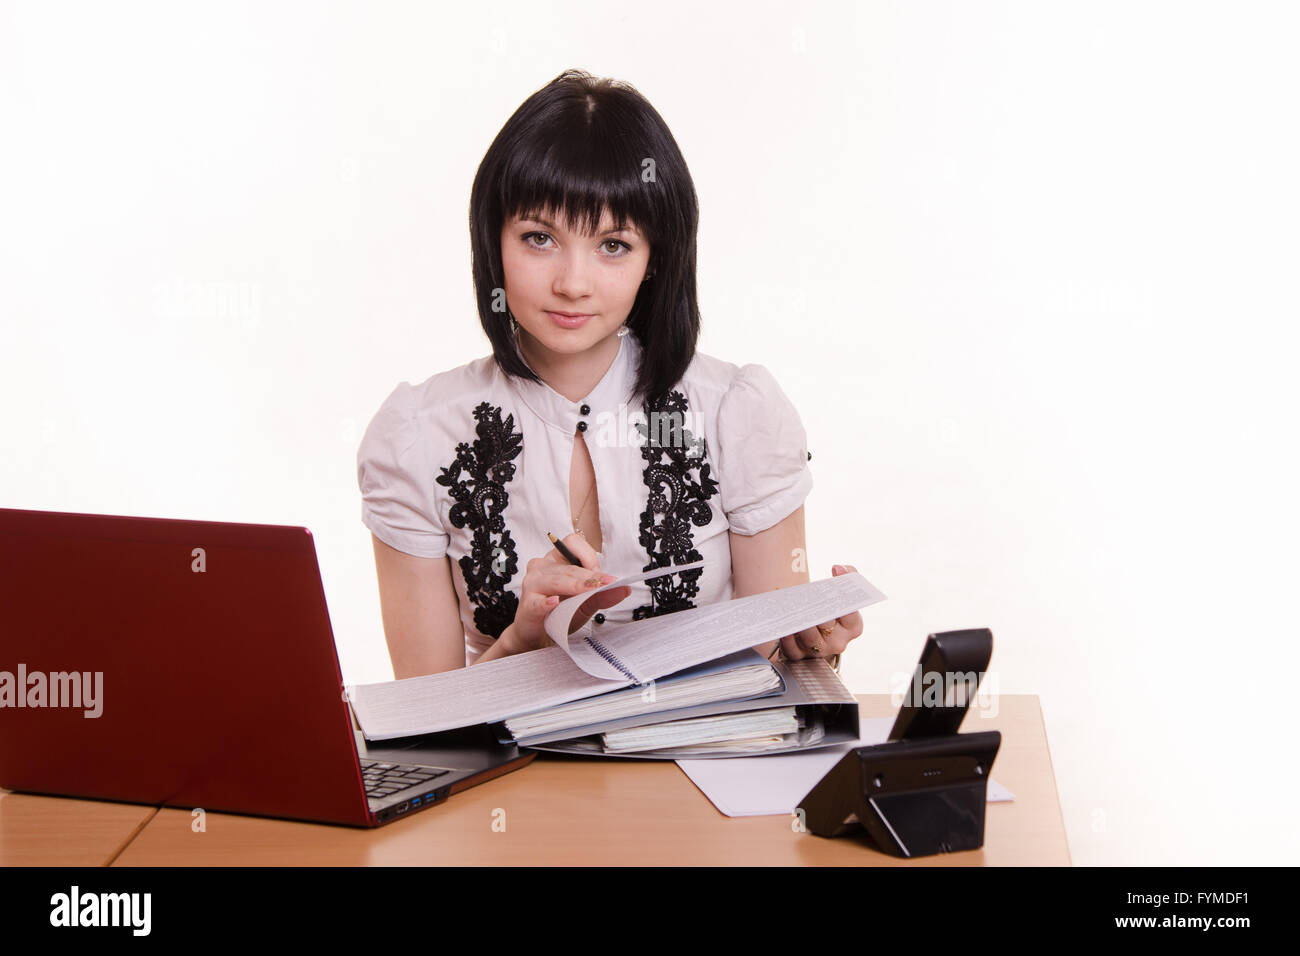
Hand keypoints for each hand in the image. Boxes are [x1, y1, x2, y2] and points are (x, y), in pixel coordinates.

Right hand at [506, 532, 630, 653]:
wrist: (538, 634)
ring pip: (556, 580)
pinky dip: (547, 602)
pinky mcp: (527, 604)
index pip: (572, 543)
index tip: (601, 574)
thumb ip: (601, 595)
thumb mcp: (584, 603)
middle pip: (568, 567)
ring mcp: (532, 584)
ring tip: (591, 590)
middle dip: (590, 576)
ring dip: (575, 586)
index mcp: (556, 559)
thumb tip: (624, 588)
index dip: (588, 555)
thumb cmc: (559, 612)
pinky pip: (538, 602)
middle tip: (608, 583)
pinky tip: (555, 603)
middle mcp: (542, 566)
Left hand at [776, 564, 863, 661]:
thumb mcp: (842, 597)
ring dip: (802, 626)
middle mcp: (838, 642)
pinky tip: (784, 630)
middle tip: (809, 598)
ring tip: (794, 612)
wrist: (817, 634)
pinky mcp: (800, 656)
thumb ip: (847, 579)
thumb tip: (840, 568)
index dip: (844, 594)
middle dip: (818, 610)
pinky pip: (794, 651)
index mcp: (853, 627)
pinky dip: (788, 642)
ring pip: (811, 639)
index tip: (836, 573)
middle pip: (828, 625)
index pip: (850, 613)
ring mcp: (820, 651)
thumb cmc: (831, 613)